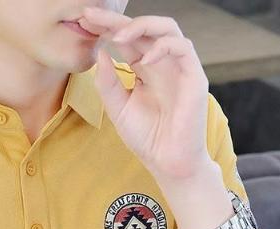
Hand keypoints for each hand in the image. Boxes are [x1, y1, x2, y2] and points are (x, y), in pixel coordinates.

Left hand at [80, 6, 211, 181]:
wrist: (167, 162)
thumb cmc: (146, 138)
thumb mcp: (117, 109)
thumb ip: (108, 82)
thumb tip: (99, 53)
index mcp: (144, 69)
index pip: (126, 40)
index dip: (106, 28)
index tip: (84, 22)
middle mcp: (162, 63)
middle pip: (143, 29)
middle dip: (117, 20)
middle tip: (92, 16)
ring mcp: (179, 67)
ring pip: (166, 28)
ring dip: (141, 26)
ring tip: (117, 36)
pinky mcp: (194, 77)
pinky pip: (182, 48)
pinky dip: (162, 48)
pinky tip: (143, 60)